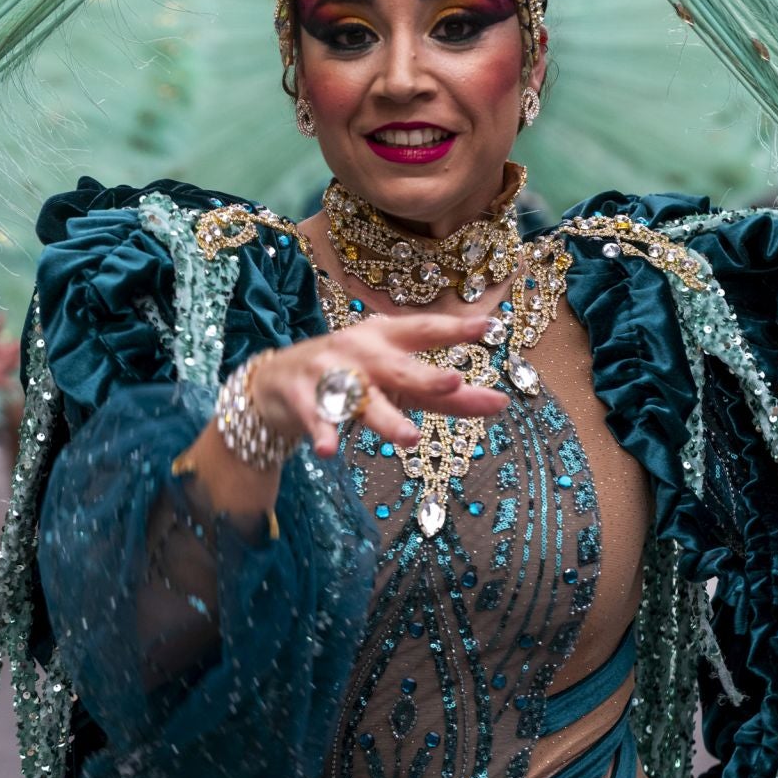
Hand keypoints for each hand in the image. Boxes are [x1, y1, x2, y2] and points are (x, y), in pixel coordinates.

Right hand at [246, 314, 510, 457]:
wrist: (275, 382)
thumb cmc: (350, 375)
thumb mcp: (395, 379)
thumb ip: (443, 394)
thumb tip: (502, 403)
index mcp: (386, 338)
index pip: (425, 331)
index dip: (456, 329)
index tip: (490, 326)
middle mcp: (361, 351)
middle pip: (398, 366)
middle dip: (425, 376)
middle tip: (455, 382)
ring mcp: (330, 372)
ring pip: (361, 398)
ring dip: (385, 418)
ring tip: (410, 438)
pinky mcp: (302, 397)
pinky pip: (316, 418)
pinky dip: (322, 433)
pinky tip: (328, 451)